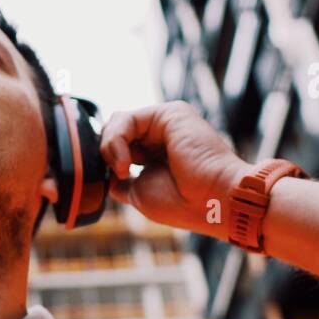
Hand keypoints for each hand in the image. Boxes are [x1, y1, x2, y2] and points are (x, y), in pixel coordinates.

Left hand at [99, 101, 251, 241]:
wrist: (214, 202)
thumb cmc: (184, 204)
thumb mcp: (139, 193)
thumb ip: (120, 179)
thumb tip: (103, 172)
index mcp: (155, 153)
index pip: (118, 147)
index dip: (105, 162)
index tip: (109, 183)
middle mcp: (160, 135)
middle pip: (115, 132)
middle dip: (104, 154)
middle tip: (116, 176)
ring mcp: (165, 123)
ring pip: (117, 123)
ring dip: (109, 148)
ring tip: (122, 170)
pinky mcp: (169, 114)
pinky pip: (127, 119)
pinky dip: (117, 141)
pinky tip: (125, 164)